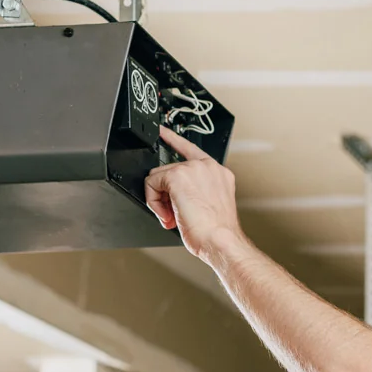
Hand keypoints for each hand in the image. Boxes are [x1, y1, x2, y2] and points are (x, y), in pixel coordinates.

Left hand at [144, 127, 243, 263]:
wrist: (220, 240)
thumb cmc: (217, 232)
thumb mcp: (210, 206)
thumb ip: (196, 193)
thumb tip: (172, 199)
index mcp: (219, 173)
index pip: (192, 150)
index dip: (174, 140)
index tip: (163, 131)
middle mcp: (208, 166)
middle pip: (171, 169)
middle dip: (166, 193)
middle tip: (174, 214)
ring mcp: (193, 168)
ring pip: (159, 176)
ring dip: (159, 199)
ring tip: (172, 217)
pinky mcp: (178, 175)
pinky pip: (151, 183)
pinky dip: (153, 201)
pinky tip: (167, 214)